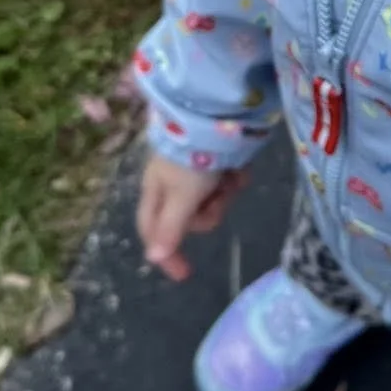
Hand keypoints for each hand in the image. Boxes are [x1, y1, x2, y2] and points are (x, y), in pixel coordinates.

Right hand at [136, 154, 248, 281]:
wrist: (214, 116)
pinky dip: (234, 178)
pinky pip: (226, 182)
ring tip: (231, 178)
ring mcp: (195, 171)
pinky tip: (238, 169)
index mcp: (155, 191)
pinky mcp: (216, 160)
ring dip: (224, 194)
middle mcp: (172, 182)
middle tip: (218, 198)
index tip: (185, 274)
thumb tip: (152, 258)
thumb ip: (169, 229)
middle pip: (190, 218)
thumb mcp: (181, 198)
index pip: (153, 231)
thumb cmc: (192, 160)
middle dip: (208, 212)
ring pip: (211, 201)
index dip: (166, 253)